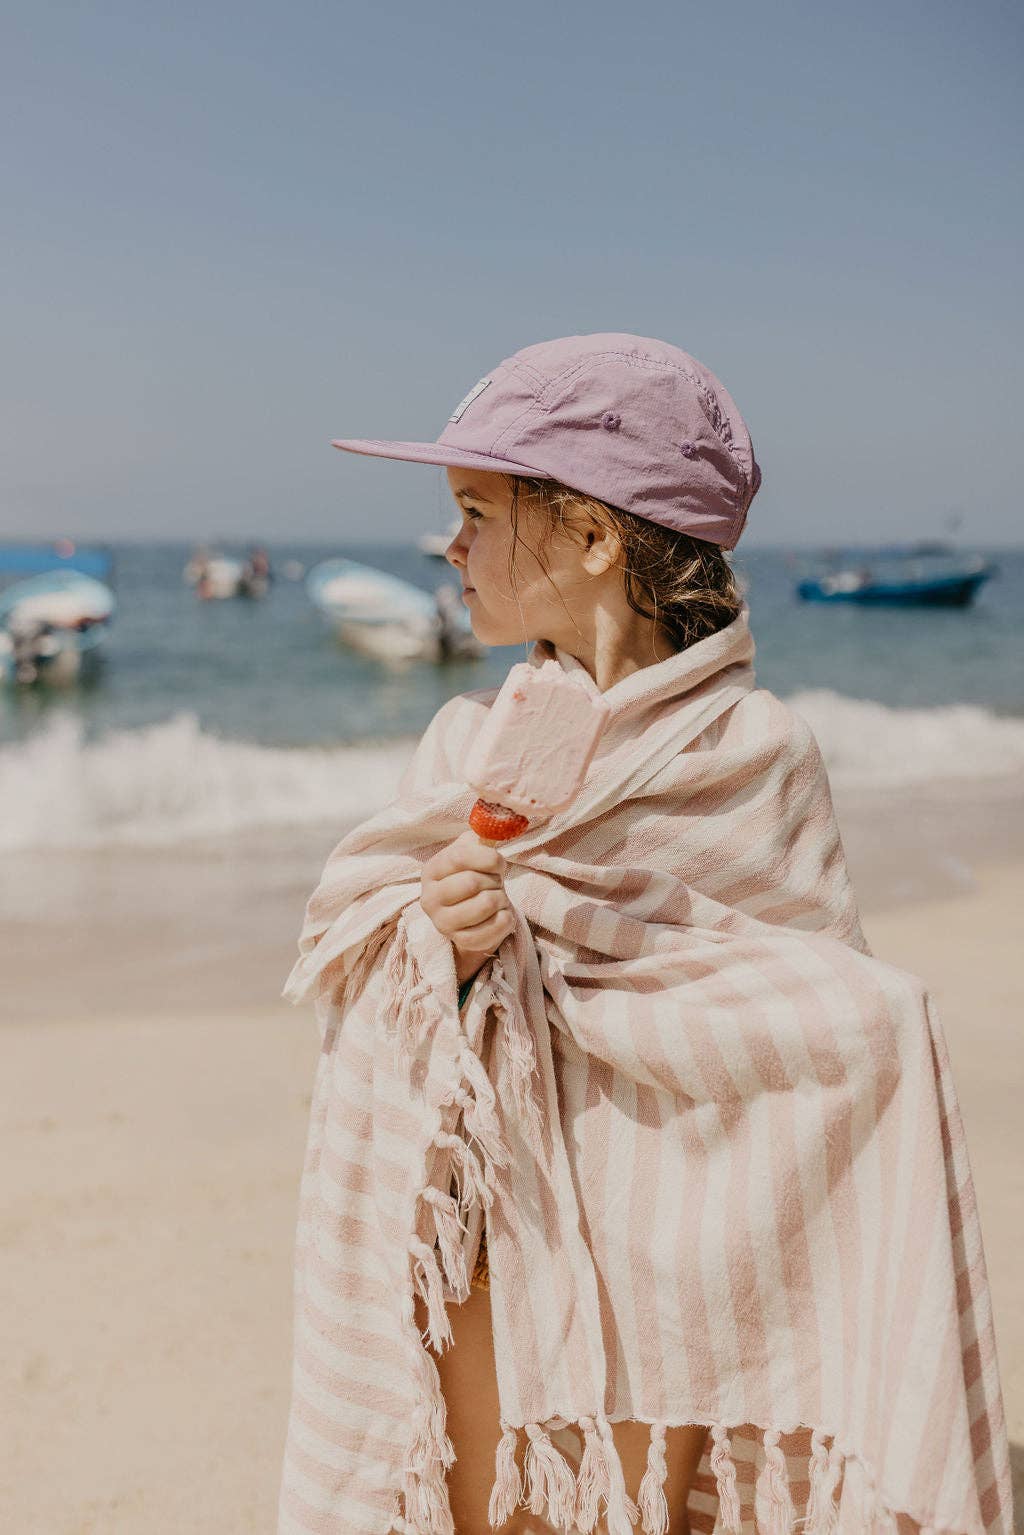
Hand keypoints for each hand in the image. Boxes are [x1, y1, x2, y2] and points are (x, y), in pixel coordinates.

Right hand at [420, 830, 515, 984]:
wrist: (472, 913)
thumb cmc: (473, 875)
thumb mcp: (472, 850)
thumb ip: (482, 835)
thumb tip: (498, 821)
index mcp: (431, 870)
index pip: (461, 857)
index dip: (488, 857)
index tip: (498, 863)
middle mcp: (430, 898)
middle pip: (473, 882)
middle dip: (493, 880)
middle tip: (494, 883)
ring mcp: (443, 923)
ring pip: (485, 904)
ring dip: (501, 898)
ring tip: (495, 898)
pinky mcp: (461, 941)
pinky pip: (494, 928)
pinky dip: (506, 919)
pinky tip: (499, 915)